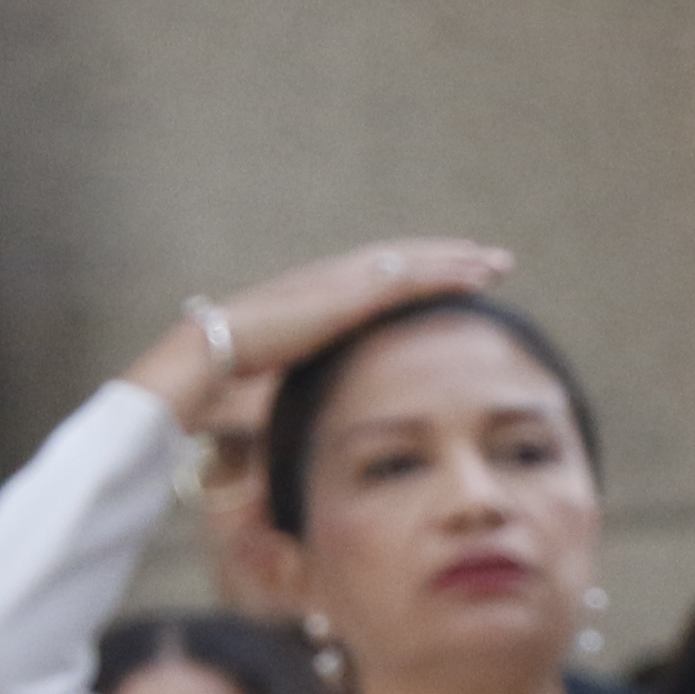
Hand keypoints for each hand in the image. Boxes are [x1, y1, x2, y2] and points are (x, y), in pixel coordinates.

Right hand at [127, 239, 519, 421]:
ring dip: (454, 261)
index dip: (410, 281)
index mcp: (312, 304)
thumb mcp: (272, 392)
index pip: (372, 284)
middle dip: (442, 261)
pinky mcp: (344, 295)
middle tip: (487, 262)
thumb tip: (297, 431)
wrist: (201, 364)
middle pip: (397, 265)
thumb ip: (295, 395)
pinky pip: (407, 279)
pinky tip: (476, 273)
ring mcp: (336, 284)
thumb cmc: (220, 388)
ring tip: (493, 262)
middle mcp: (327, 283)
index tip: (444, 283)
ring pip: (409, 264)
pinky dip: (444, 274)